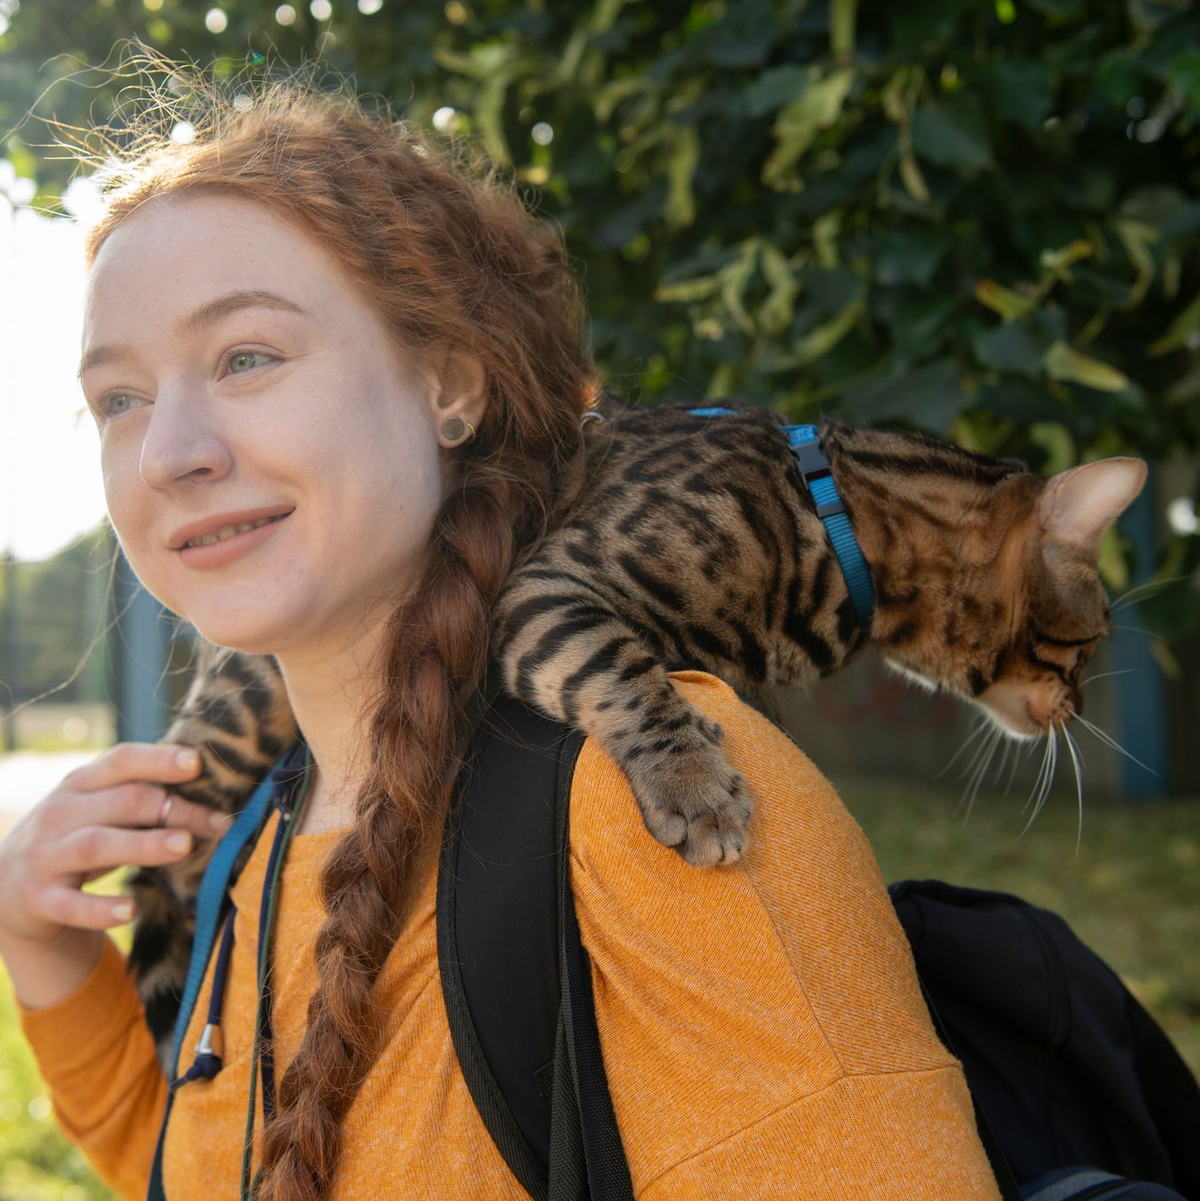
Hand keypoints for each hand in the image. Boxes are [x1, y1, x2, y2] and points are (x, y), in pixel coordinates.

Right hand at [0, 742, 225, 946]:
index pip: (121, 761)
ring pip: (97, 845)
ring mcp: (45, 856)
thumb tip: (214, 792)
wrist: (9, 892)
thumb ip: (141, 795)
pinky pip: (70, 904)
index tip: (197, 763)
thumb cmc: (77, 838)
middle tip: (218, 823)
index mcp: (80, 784)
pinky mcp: (38, 899)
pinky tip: (129, 911)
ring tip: (184, 847)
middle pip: (123, 802)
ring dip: (143, 845)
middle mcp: (59, 814)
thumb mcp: (98, 809)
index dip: (159, 760)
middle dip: (173, 810)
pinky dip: (99, 908)